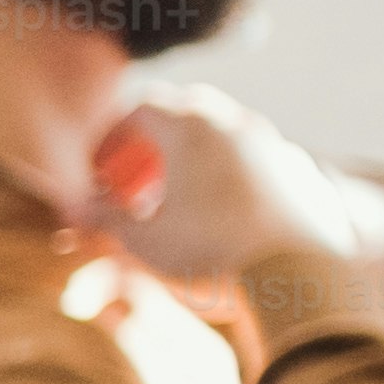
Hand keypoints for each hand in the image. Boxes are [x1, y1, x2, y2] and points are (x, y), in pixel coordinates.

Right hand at [98, 85, 383, 299]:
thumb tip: (83, 211)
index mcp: (190, 130)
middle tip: (140, 177)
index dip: (114, 135)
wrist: (297, 275)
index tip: (103, 167)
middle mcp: (235, 125)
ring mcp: (274, 145)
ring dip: (198, 157)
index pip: (142, 108)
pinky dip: (235, 175)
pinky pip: (259, 160)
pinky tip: (227, 216)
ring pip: (227, 134)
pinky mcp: (301, 171)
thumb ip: (108, 220)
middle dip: (157, 139)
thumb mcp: (144, 243)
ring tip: (183, 200)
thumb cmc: (212, 255)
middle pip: (187, 110)